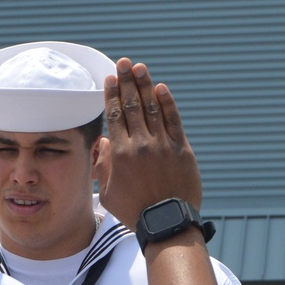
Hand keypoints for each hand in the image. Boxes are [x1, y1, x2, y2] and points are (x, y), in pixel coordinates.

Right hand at [94, 58, 202, 230]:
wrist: (166, 222)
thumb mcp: (108, 193)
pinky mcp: (181, 150)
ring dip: (145, 86)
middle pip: (132, 106)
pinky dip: (166, 103)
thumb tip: (104, 142)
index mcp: (120, 154)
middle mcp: (140, 145)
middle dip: (126, 82)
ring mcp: (162, 145)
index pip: (115, 117)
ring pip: (152, 108)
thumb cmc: (134, 211)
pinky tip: (160, 89)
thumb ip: (103, 166)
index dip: (112, 95)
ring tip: (139, 68)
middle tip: (123, 63)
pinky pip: (173, 121)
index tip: (110, 79)